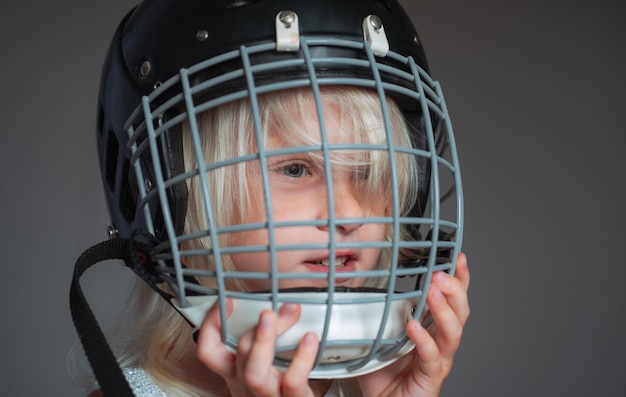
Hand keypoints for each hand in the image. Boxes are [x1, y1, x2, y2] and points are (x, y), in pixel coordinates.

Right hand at [196, 300, 319, 396]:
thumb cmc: (285, 387)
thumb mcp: (267, 362)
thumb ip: (267, 335)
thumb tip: (281, 301)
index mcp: (237, 371)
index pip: (209, 350)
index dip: (211, 324)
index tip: (227, 301)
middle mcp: (247, 383)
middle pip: (239, 354)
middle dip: (254, 327)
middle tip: (269, 310)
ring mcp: (267, 394)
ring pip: (255, 372)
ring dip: (266, 340)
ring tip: (287, 315)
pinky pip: (292, 382)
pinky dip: (302, 358)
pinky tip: (310, 339)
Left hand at [358, 252, 470, 396]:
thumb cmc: (383, 374)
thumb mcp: (379, 336)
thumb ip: (377, 314)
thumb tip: (361, 288)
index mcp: (432, 330)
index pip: (452, 300)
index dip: (459, 279)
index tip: (458, 258)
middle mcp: (441, 343)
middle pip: (460, 313)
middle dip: (454, 290)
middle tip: (441, 275)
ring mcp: (439, 360)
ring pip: (452, 333)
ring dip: (443, 309)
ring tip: (433, 291)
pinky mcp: (431, 377)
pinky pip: (432, 358)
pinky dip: (425, 340)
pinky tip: (415, 326)